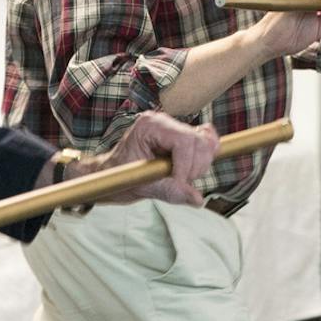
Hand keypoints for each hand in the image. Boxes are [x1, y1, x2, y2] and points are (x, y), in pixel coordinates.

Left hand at [85, 111, 221, 206]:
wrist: (113, 175)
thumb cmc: (119, 175)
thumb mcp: (141, 185)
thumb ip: (170, 191)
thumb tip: (197, 199)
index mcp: (150, 126)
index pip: (183, 141)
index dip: (186, 166)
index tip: (178, 184)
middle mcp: (164, 122)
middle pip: (200, 141)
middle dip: (194, 168)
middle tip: (178, 184)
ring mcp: (175, 128)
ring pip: (207, 142)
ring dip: (199, 166)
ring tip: (180, 178)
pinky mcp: (184, 138)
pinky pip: (208, 142)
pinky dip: (205, 159)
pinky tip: (190, 171)